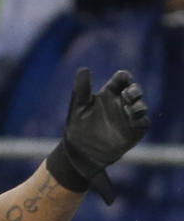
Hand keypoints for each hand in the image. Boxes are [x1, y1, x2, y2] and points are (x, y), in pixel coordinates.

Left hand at [46, 68, 149, 203]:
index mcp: (108, 94)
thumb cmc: (77, 127)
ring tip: (130, 107)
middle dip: (134, 90)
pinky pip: (143, 122)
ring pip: (140, 106)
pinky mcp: (133, 131)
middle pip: (134, 90)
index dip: (124, 77)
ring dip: (138, 104)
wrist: (79, 152)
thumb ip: (81, 88)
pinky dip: (141, 119)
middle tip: (127, 94)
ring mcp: (128, 117)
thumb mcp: (78, 106)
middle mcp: (121, 103)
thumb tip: (84, 68)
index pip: (121, 79)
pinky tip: (133, 118)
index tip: (123, 78)